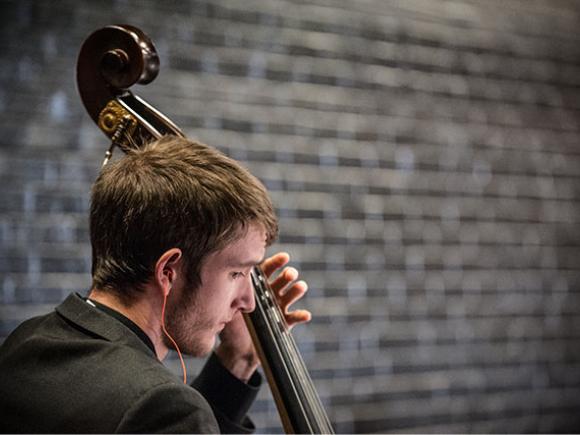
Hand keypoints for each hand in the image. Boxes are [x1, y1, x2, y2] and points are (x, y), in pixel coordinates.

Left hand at [215, 252, 310, 381]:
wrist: (237, 349)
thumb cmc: (231, 324)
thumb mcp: (226, 306)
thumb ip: (228, 292)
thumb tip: (223, 276)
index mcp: (257, 286)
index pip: (267, 270)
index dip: (276, 263)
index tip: (284, 257)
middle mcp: (270, 294)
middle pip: (281, 280)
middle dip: (288, 275)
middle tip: (290, 274)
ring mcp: (278, 308)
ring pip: (290, 296)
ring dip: (296, 290)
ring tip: (300, 286)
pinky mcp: (284, 323)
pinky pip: (294, 318)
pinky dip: (301, 316)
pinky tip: (306, 315)